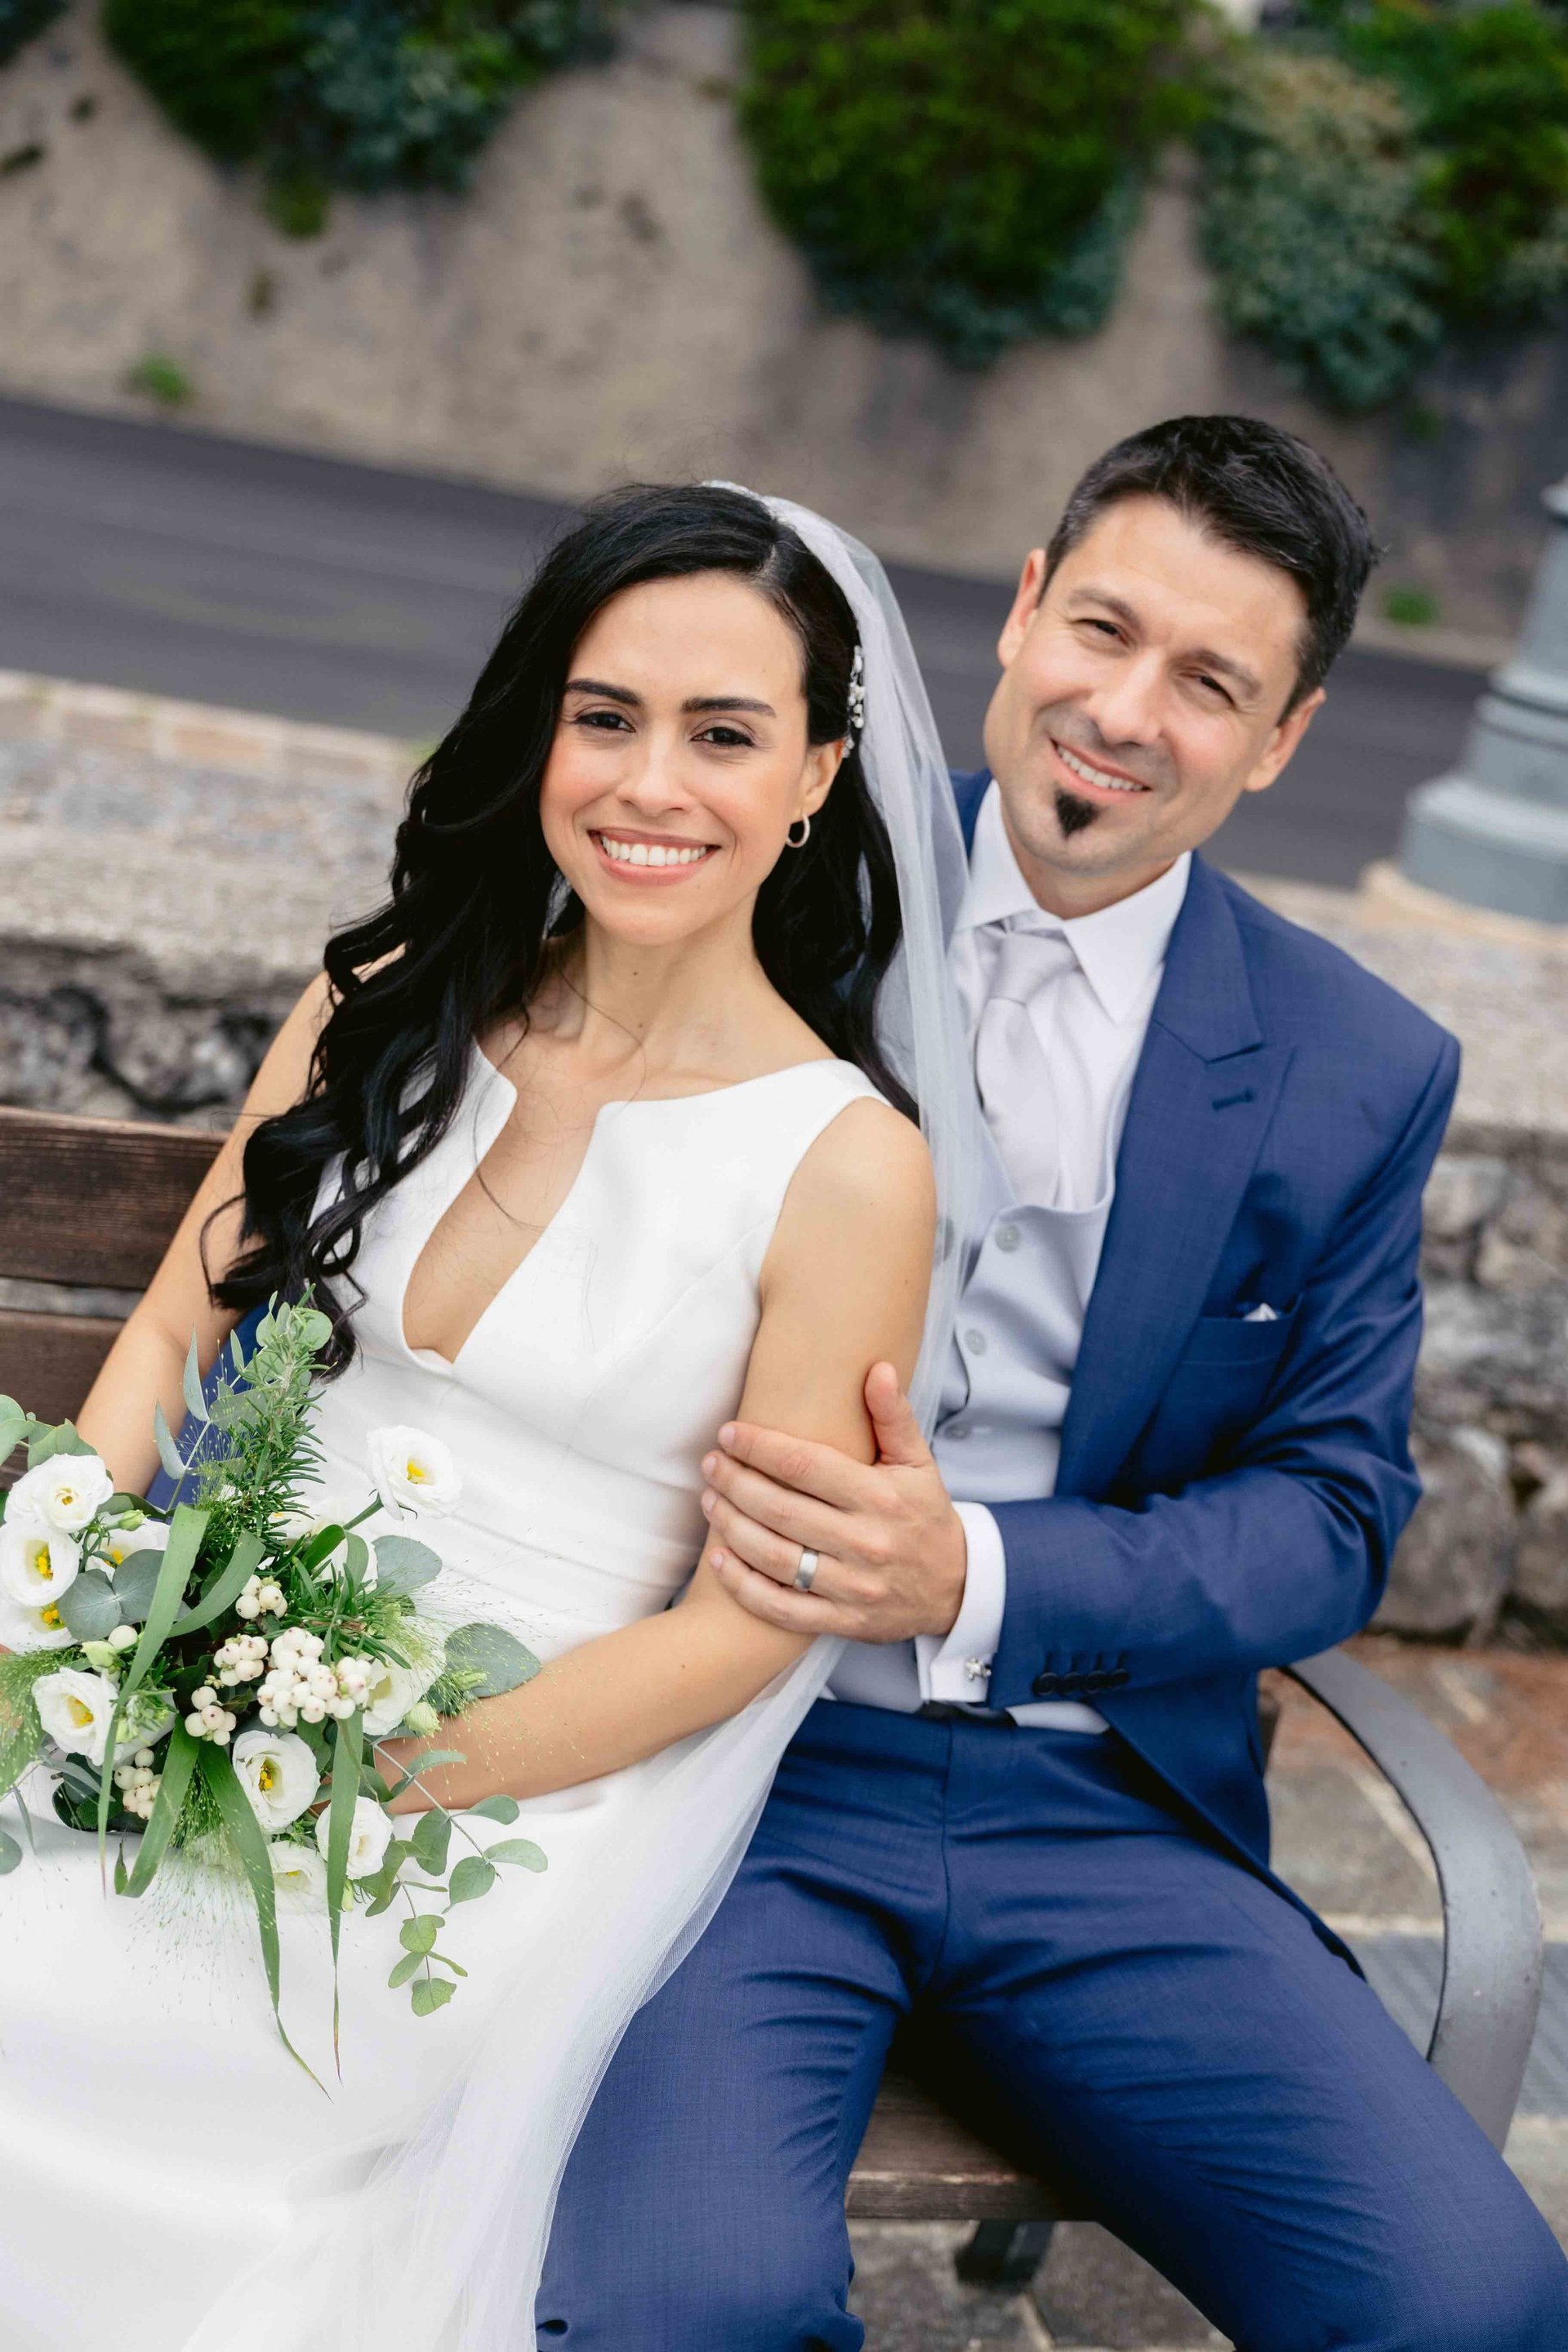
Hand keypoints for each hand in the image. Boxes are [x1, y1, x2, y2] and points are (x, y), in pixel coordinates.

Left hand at [702, 1363, 966, 1642]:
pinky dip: (743, 1586)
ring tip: (708, 1500)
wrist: (956, 1588)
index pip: (805, 1465)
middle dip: (735, 1483)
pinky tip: (719, 1559)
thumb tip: (876, 1368)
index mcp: (880, 1498)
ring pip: (774, 1557)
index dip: (759, 1447)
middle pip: (780, 1509)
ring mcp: (852, 1586)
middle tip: (710, 1464)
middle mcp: (865, 1542)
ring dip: (731, 1526)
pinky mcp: (842, 1620)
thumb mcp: (918, 1462)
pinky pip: (781, 1608)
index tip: (729, 1433)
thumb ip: (893, 1416)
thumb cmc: (925, 1515)